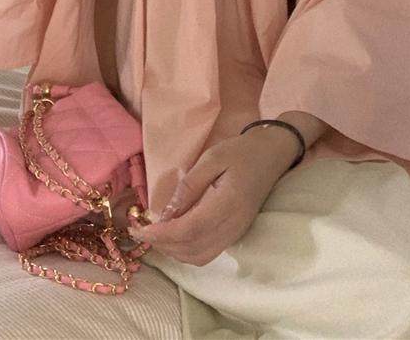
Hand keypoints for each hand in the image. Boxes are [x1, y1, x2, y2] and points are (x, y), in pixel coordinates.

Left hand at [127, 133, 285, 265]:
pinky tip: (174, 235)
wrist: (271, 156)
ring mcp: (235, 234)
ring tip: (155, 233)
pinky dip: (186, 251)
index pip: (189, 231)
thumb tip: (166, 212)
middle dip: (162, 245)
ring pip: (198, 257)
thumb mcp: (212, 158)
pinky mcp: (235, 235)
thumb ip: (189, 185)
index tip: (138, 229)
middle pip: (191, 250)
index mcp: (227, 205)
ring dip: (173, 251)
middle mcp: (233, 226)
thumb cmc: (240, 152)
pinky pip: (207, 253)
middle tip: (140, 230)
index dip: (161, 235)